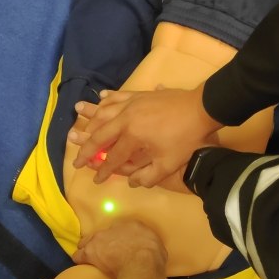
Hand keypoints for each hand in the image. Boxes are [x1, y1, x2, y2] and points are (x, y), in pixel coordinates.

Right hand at [69, 84, 221, 187]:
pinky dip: (108, 98)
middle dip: (86, 149)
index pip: (113, 158)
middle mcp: (125, 118)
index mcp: (132, 136)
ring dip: (90, 119)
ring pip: (104, 112)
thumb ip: (148, 176)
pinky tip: (101, 97)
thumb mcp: (169, 163)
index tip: (96, 181)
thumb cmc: (186, 138)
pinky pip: (119, 96)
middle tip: (76, 160)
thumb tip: (131, 182)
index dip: (104, 171)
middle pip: (100, 134)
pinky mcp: (140, 95)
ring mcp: (131, 103)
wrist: (201, 108)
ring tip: (78, 122)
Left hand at [72, 220, 166, 277]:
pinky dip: (80, 260)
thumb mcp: (156, 245)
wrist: (142, 263)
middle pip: (101, 233)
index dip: (118, 238)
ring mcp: (100, 238)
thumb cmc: (153, 257)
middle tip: (103, 252)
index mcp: (132, 225)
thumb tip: (147, 249)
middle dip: (100, 242)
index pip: (119, 229)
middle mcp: (114, 228)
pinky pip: (79, 256)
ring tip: (89, 258)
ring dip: (87, 249)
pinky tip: (82, 264)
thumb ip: (147, 244)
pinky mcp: (91, 251)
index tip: (119, 246)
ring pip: (86, 242)